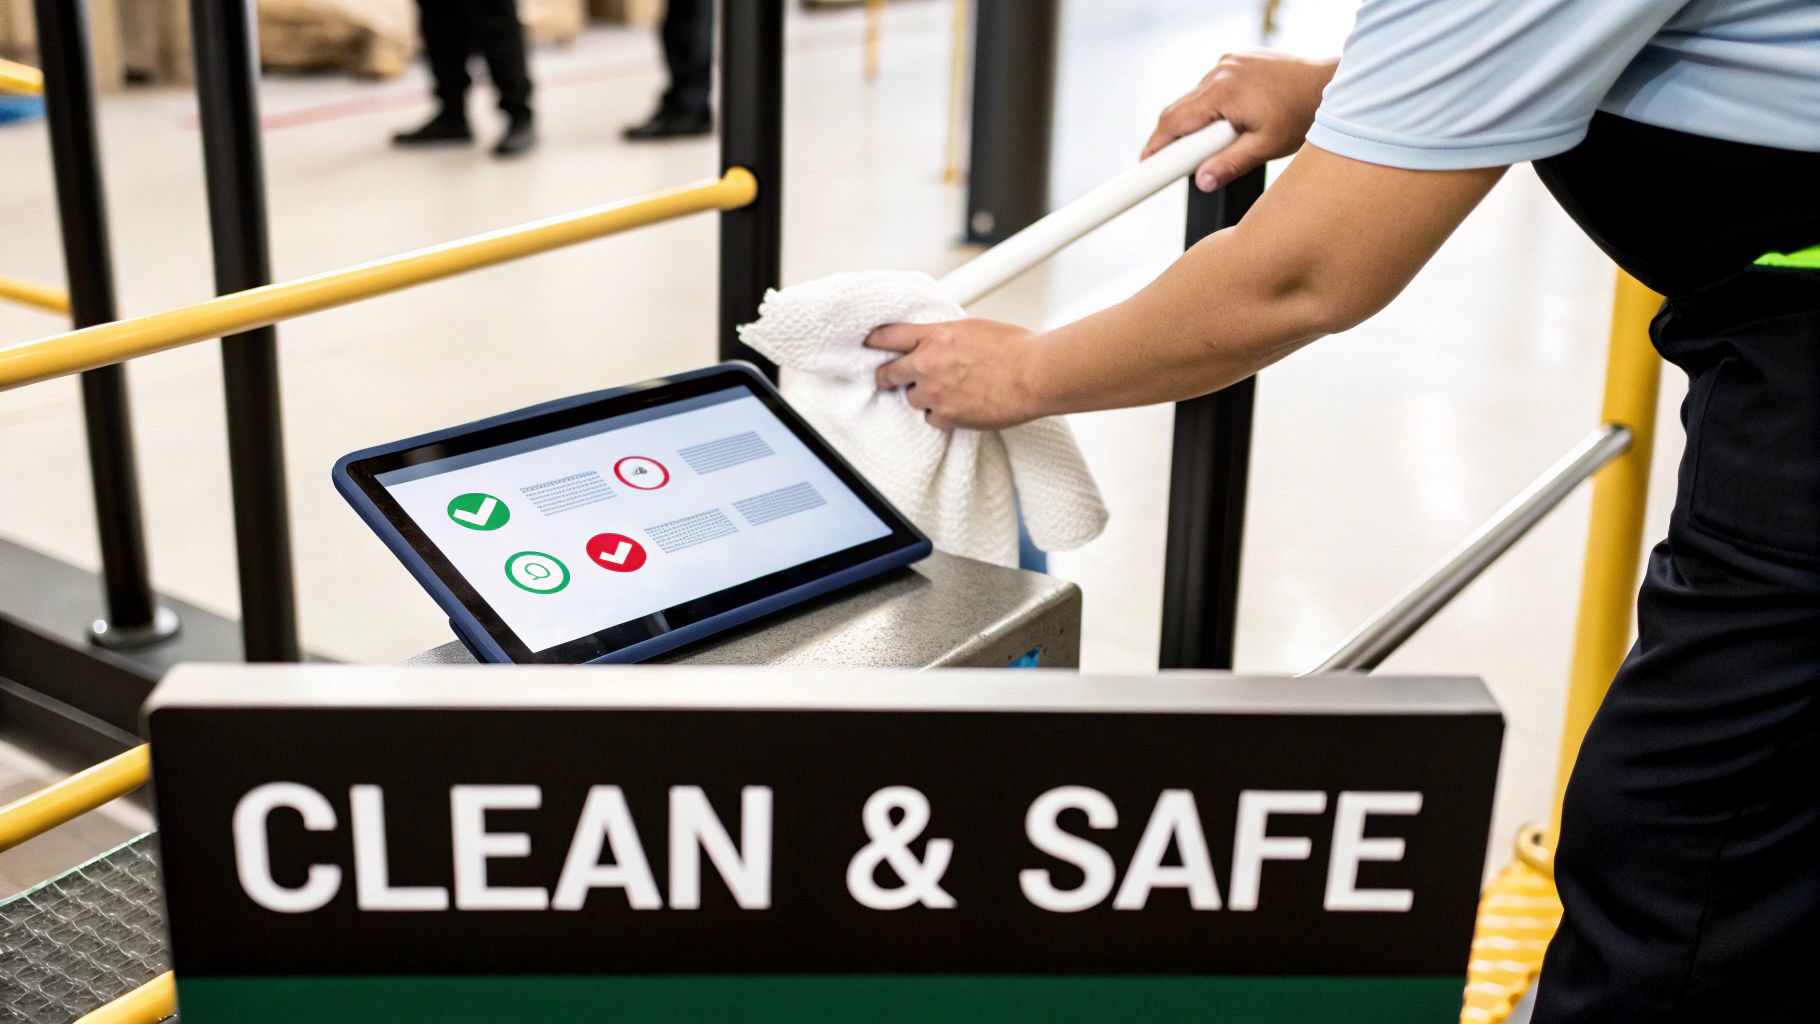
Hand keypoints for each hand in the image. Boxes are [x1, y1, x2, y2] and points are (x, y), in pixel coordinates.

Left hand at [865, 319, 1042, 430]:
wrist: (1033, 375)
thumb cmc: (1015, 349)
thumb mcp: (973, 329)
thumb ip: (947, 336)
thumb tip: (938, 343)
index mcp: (935, 335)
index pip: (889, 336)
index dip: (874, 341)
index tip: (869, 345)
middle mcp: (927, 363)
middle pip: (888, 373)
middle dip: (886, 377)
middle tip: (886, 379)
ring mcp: (934, 393)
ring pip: (912, 399)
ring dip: (923, 396)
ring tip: (947, 392)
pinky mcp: (947, 417)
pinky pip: (932, 418)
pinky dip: (941, 414)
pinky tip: (959, 407)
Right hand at [1143, 50, 1338, 191]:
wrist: (1330, 82)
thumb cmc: (1303, 113)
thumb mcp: (1266, 147)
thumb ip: (1230, 164)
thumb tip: (1201, 182)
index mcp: (1223, 92)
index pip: (1174, 121)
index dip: (1156, 146)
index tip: (1144, 164)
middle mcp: (1221, 71)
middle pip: (1179, 109)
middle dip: (1174, 137)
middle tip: (1175, 164)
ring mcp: (1228, 62)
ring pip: (1194, 98)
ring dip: (1197, 121)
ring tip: (1222, 141)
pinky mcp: (1236, 60)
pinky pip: (1211, 87)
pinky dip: (1211, 106)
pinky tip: (1232, 120)